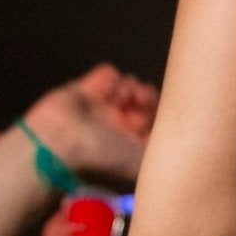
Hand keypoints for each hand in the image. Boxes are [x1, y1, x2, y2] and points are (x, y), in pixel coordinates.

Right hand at [25, 65, 159, 187]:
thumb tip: (175, 136)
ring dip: (129, 87)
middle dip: (146, 97)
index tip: (154, 114)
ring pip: (128, 86)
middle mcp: (117, 127)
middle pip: (143, 102)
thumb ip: (159, 147)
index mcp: (130, 145)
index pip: (155, 123)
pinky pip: (107, 75)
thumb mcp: (139, 161)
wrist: (59, 142)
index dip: (161, 115)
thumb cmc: (102, 155)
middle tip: (138, 100)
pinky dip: (109, 78)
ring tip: (119, 96)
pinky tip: (106, 89)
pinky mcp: (85, 90)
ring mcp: (101, 107)